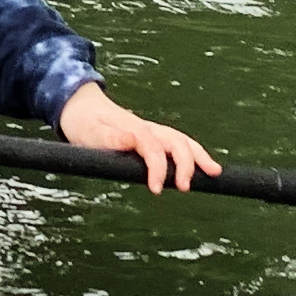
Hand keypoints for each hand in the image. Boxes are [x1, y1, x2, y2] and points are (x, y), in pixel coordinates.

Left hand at [55, 83, 218, 193]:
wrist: (80, 106)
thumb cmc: (83, 123)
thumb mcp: (89, 132)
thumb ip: (110, 138)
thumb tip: (131, 141)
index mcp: (133, 129)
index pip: (153, 148)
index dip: (158, 169)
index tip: (156, 189)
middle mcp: (148, 128)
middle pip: (176, 141)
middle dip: (186, 163)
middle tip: (185, 187)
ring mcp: (152, 132)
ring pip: (182, 140)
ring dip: (198, 156)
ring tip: (214, 173)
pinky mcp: (153, 137)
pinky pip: (178, 143)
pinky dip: (194, 153)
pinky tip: (204, 166)